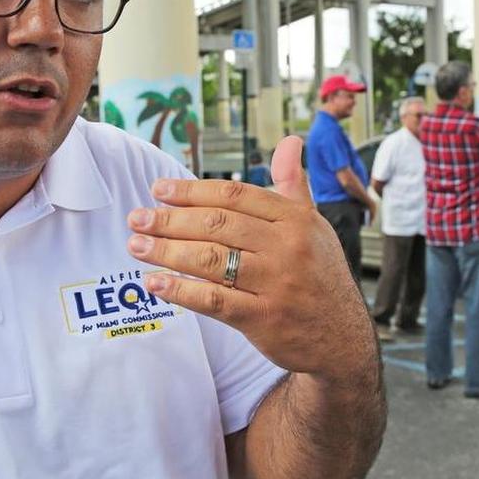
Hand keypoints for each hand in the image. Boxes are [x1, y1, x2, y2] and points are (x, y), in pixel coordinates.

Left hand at [126, 136, 376, 380]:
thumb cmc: (320, 275)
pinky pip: (214, 300)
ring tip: (136, 246)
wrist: (342, 337)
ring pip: (211, 259)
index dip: (192, 191)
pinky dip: (180, 290)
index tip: (159, 190)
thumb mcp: (313, 226)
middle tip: (137, 218)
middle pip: (217, 224)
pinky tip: (155, 283)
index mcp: (295, 219)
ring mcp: (276, 284)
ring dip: (167, 251)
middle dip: (170, 220)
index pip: (234, 195)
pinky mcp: (264, 319)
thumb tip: (290, 141)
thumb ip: (293, 184)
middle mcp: (287, 247)